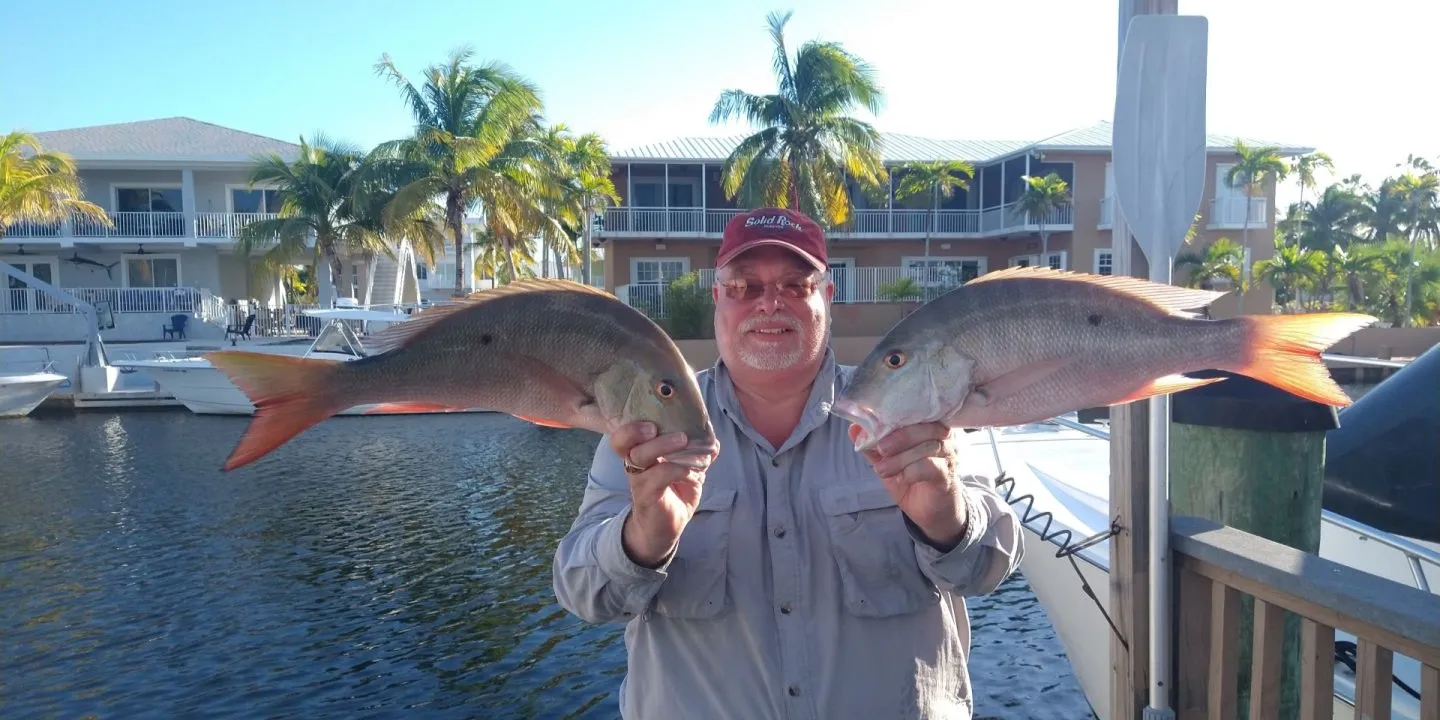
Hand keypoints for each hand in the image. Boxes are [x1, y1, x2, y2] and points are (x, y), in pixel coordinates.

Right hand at [612, 422, 713, 567]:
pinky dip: (678, 469)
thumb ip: (696, 453)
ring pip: (639, 457)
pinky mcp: (646, 496)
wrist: (665, 529)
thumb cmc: (674, 494)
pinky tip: (694, 473)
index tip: (653, 418)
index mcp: (641, 454)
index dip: (631, 425)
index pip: (624, 435)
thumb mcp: (687, 470)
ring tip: (684, 441)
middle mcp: (634, 465)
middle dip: (638, 430)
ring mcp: (639, 481)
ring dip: (663, 446)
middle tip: (661, 426)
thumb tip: (713, 440)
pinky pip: (658, 477)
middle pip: (624, 442)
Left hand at [849, 422, 968, 550]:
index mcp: (928, 425)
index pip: (916, 411)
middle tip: (881, 449)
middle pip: (924, 426)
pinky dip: (910, 472)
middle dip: (898, 437)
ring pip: (926, 447)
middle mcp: (943, 436)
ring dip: (900, 459)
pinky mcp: (947, 474)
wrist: (929, 510)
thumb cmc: (911, 478)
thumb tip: (853, 428)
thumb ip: (872, 444)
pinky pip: (930, 467)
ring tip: (883, 470)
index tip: (875, 422)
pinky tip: (900, 478)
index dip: (896, 415)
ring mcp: (948, 455)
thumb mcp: (886, 460)